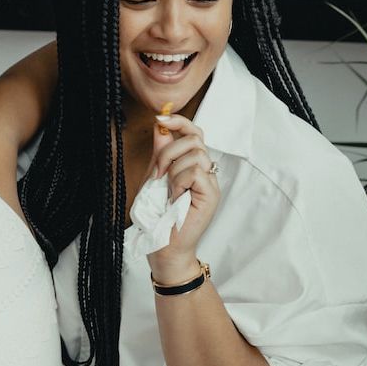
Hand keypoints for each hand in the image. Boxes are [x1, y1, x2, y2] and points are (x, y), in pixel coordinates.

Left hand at [146, 114, 219, 283]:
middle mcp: (207, 172)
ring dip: (173, 170)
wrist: (164, 247)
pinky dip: (179, 182)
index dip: (179, 121)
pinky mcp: (211, 195)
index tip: (160, 118)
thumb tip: (160, 125)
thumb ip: (160, 152)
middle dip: (169, 151)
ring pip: (195, 154)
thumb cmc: (159, 218)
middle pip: (195, 139)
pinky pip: (196, 172)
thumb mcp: (154, 177)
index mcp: (194, 165)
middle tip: (158, 174)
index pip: (195, 133)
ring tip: (168, 191)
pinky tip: (176, 197)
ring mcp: (211, 183)